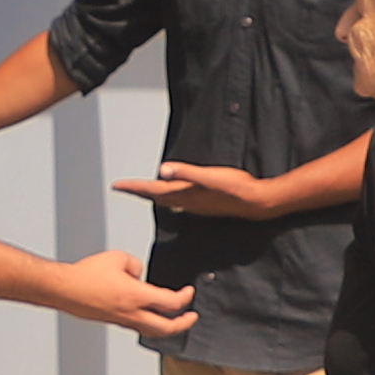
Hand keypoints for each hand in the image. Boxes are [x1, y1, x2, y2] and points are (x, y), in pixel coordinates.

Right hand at [61, 253, 199, 340]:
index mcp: (136, 296)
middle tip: (192, 318)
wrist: (65, 289)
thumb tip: (138, 275)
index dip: (185, 298)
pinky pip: (137, 327)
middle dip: (183, 324)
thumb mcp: (119, 258)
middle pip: (166, 328)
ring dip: (166, 328)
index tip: (189, 293)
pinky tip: (148, 317)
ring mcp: (121, 320)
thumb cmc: (87, 274)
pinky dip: (149, 325)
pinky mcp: (112, 321)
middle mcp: (131, 313)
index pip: (170, 303)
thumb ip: (136, 266)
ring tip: (174, 323)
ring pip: (151, 331)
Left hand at [115, 161, 291, 221]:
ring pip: (166, 200)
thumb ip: (186, 173)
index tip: (117, 186)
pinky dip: (168, 197)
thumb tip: (163, 170)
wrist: (257, 203)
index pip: (152, 190)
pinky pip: (179, 202)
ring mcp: (196, 205)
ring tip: (141, 190)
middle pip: (155, 196)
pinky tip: (171, 197)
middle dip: (139, 191)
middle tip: (122, 187)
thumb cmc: (236, 188)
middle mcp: (187, 201)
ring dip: (152, 194)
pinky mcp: (204, 204)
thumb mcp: (210, 177)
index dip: (134, 187)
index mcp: (185, 193)